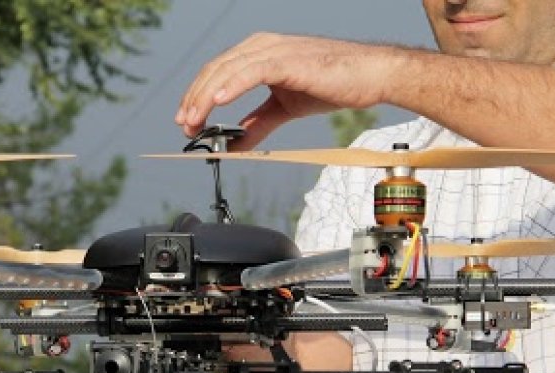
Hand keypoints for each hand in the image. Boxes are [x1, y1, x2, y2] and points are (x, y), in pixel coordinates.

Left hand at [175, 33, 392, 148]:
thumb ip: (258, 124)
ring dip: (206, 97)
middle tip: (185, 125)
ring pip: (228, 70)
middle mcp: (263, 46)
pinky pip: (252, 71)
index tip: (187, 121)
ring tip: (194, 119)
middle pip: (216, 70)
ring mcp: (275, 50)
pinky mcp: (288, 59)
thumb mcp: (284, 109)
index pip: (217, 72)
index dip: (197, 96)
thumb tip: (236, 145)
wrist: (368, 76)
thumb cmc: (333, 84)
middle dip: (195, 99)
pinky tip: (218, 101)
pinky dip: (232, 86)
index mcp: (259, 53)